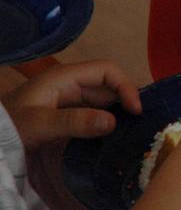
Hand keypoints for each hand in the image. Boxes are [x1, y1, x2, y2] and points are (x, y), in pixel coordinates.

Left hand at [1, 61, 141, 150]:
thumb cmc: (9, 129)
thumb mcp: (40, 125)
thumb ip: (75, 122)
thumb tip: (113, 122)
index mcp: (64, 77)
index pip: (107, 71)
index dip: (125, 86)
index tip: (135, 110)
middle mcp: (68, 86)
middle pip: (107, 87)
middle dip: (124, 102)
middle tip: (138, 125)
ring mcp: (66, 102)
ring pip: (101, 103)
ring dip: (115, 115)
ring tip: (130, 133)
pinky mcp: (63, 118)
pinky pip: (91, 116)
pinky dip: (103, 124)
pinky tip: (111, 138)